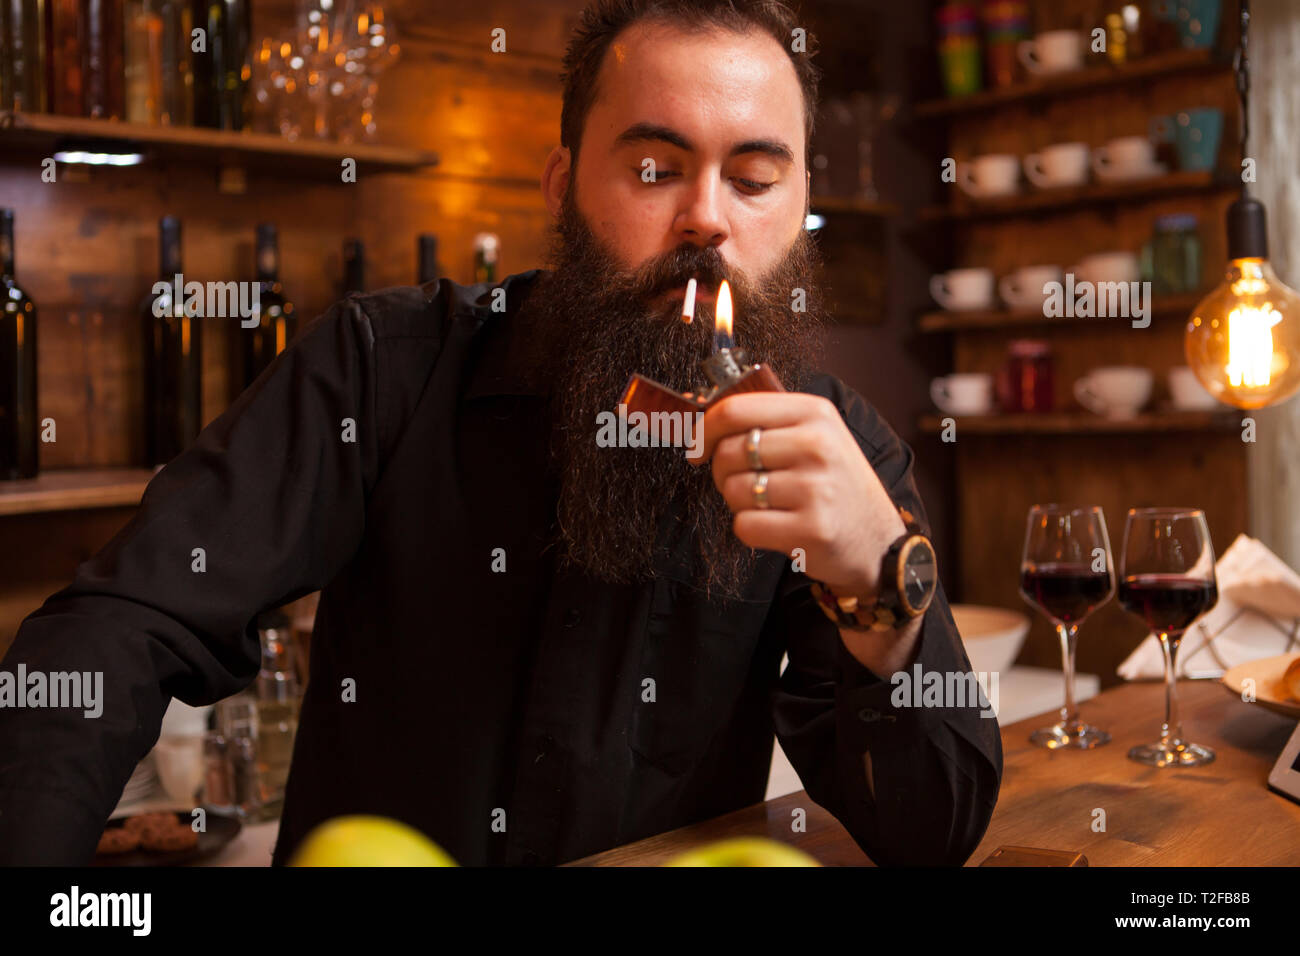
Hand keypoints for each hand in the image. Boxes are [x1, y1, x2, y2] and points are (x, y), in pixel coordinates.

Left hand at [690, 392, 906, 599]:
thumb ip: (768, 421)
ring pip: (733, 490)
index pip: (736, 409)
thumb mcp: (817, 436)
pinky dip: (751, 530)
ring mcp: (815, 488)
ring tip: (770, 506)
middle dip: (723, 472)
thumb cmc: (836, 486)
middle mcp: (817, 445)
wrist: (879, 543)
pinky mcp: (810, 529)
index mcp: (815, 413)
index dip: (704, 430)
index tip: (698, 448)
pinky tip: (777, 527)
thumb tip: (697, 414)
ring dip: (739, 503)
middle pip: (728, 452)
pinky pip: (745, 526)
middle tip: (747, 483)